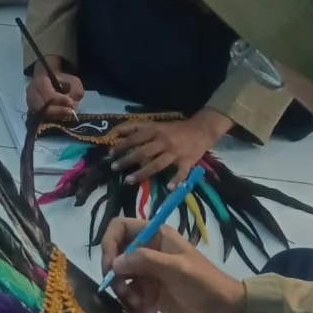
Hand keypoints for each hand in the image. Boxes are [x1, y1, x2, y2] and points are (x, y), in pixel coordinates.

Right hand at [25, 57, 83, 119]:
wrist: (49, 80)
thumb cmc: (61, 81)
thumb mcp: (73, 81)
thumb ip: (76, 90)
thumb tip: (72, 104)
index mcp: (40, 81)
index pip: (49, 95)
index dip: (61, 100)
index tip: (71, 102)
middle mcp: (31, 92)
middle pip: (44, 107)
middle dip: (59, 110)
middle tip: (70, 111)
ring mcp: (29, 101)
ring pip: (42, 113)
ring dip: (56, 115)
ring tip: (66, 113)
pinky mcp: (31, 108)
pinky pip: (41, 116)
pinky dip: (52, 117)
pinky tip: (60, 114)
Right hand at [101, 218, 244, 312]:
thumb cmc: (204, 283)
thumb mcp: (176, 269)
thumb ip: (145, 261)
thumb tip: (114, 262)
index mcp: (154, 235)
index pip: (120, 227)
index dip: (109, 243)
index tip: (110, 266)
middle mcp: (147, 250)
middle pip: (115, 255)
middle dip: (116, 276)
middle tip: (122, 293)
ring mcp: (147, 272)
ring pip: (120, 278)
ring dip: (126, 295)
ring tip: (142, 308)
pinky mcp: (149, 293)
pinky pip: (130, 296)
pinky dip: (135, 306)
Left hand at [112, 109, 230, 185]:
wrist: (201, 129)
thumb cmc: (176, 128)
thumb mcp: (156, 123)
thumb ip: (138, 127)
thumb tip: (118, 131)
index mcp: (156, 130)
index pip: (136, 137)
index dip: (122, 145)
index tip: (110, 153)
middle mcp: (164, 141)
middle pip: (143, 152)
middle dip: (127, 160)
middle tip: (114, 167)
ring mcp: (175, 153)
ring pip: (157, 164)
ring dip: (142, 173)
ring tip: (129, 180)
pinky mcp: (187, 162)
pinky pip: (181, 173)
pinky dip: (175, 181)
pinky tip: (169, 188)